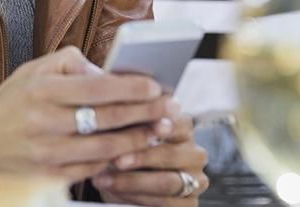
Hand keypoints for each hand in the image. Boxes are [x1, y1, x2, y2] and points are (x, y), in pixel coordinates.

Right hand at [0, 46, 178, 179]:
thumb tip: (105, 69)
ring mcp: (47, 153)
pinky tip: (131, 152)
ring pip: (107, 148)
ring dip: (139, 141)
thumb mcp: (30, 73)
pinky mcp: (48, 177)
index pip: (98, 87)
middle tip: (171, 109)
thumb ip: (68, 63)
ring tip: (158, 131)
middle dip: (147, 113)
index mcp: (41, 90)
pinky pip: (93, 169)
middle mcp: (43, 122)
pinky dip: (115, 161)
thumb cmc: (7, 106)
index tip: (156, 86)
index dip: (133, 88)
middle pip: (110, 118)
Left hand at [92, 112, 208, 205]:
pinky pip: (165, 203)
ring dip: (132, 181)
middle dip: (141, 157)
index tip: (155, 126)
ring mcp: (195, 181)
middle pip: (170, 155)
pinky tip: (114, 192)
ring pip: (167, 182)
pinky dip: (136, 198)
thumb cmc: (125, 147)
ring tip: (103, 179)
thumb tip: (110, 102)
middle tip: (115, 159)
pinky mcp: (188, 204)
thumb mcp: (126, 130)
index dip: (170, 125)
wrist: (126, 180)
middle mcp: (194, 154)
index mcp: (183, 130)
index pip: (182, 124)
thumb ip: (126, 118)